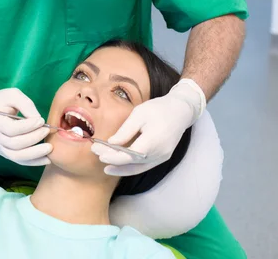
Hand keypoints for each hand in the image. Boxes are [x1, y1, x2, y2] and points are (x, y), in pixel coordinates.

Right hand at [0, 80, 51, 166]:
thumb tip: (38, 119)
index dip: (28, 126)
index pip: (11, 129)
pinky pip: (19, 161)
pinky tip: (46, 159)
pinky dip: (33, 162)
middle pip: (14, 144)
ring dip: (35, 154)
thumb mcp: (13, 95)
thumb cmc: (2, 100)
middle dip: (33, 138)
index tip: (41, 120)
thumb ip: (25, 105)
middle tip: (47, 130)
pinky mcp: (5, 153)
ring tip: (50, 148)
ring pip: (16, 156)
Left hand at [91, 79, 205, 175]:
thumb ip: (125, 131)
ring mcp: (162, 157)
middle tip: (97, 154)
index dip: (112, 156)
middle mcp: (158, 153)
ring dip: (121, 168)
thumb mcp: (139, 114)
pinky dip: (132, 167)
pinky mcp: (163, 157)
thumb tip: (112, 144)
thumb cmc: (159, 109)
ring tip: (106, 167)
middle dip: (113, 160)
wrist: (181, 110)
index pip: (128, 155)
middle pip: (132, 162)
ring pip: (138, 167)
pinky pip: (144, 166)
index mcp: (152, 141)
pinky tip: (121, 166)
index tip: (98, 152)